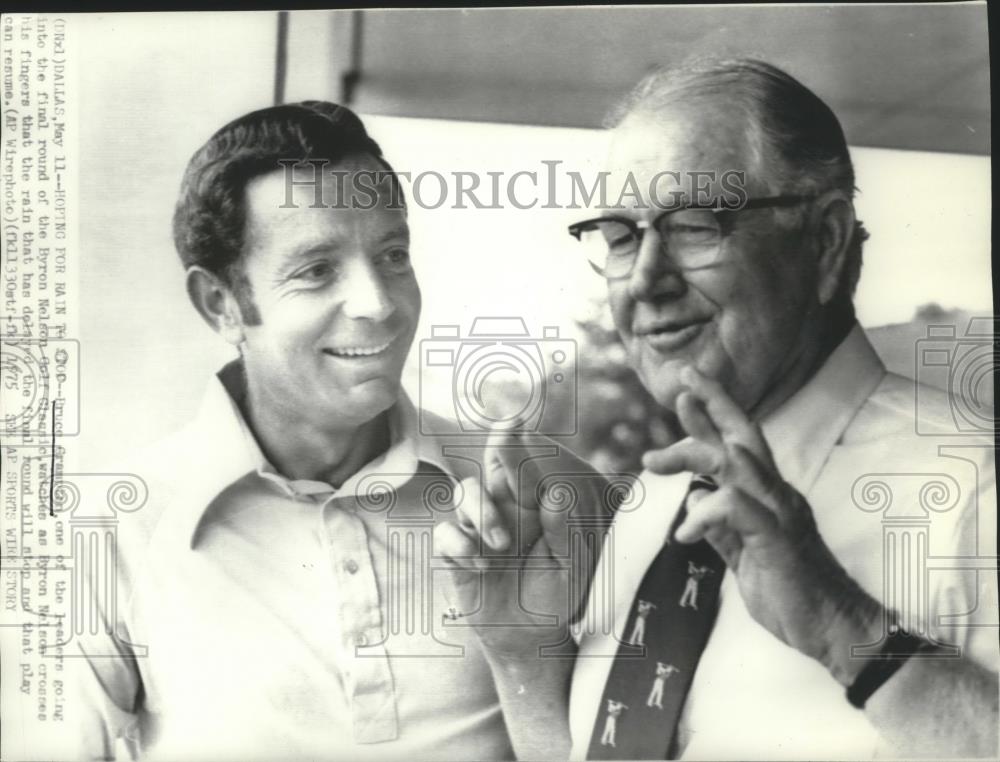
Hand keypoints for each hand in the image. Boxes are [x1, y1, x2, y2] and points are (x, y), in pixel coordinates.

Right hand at [433, 429, 613, 659]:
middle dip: (499, 453)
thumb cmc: (555, 594)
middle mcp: (503, 506)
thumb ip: (564, 529)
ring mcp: (476, 526)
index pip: (524, 465)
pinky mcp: (454, 550)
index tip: (514, 418)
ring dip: (482, 513)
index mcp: (533, 502)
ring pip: (465, 493)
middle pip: (492, 467)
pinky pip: (444, 532)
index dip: (516, 440)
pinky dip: (458, 543)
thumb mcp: (569, 565)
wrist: (529, 635)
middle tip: (507, 433)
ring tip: (502, 546)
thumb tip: (557, 491)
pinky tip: (479, 564)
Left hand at [642, 366, 881, 680]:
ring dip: (695, 450)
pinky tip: (683, 535)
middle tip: (680, 380)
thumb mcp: (745, 556)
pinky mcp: (777, 538)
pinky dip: (704, 513)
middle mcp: (777, 495)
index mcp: (770, 497)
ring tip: (653, 459)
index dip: (714, 417)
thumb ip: (723, 528)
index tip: (684, 395)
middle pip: (744, 436)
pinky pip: (736, 508)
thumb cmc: (792, 592)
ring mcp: (780, 514)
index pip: (741, 444)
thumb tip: (694, 504)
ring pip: (738, 463)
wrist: (837, 630)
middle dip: (713, 402)